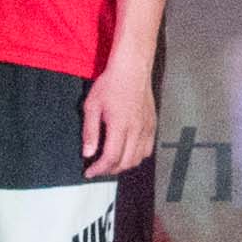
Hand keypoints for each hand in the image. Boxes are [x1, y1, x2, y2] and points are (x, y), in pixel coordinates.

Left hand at [82, 60, 157, 183]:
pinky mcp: (152, 125)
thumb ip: (90, 132)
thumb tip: (88, 153)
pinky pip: (147, 149)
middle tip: (97, 168)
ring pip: (138, 159)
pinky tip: (126, 152)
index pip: (111, 157)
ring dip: (123, 165)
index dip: (99, 169)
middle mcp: (136, 129)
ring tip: (110, 163)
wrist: (132, 69)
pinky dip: (136, 157)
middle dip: (109, 170)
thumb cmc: (110, 84)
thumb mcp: (92, 105)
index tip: (89, 172)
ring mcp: (147, 128)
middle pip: (125, 162)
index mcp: (120, 125)